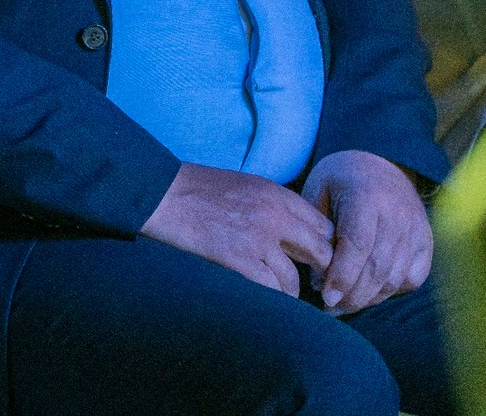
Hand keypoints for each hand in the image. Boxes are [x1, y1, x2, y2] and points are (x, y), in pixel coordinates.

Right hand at [140, 162, 335, 297]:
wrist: (161, 192)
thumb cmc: (195, 187)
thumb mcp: (244, 184)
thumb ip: (272, 204)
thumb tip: (293, 231)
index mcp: (276, 194)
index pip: (322, 225)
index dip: (324, 245)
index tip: (317, 258)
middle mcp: (274, 216)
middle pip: (319, 252)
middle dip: (318, 271)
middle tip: (313, 284)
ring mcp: (257, 239)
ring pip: (293, 278)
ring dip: (290, 292)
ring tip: (284, 297)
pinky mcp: (238, 259)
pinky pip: (270, 289)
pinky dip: (271, 298)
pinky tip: (266, 300)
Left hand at [301, 150, 432, 315]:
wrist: (381, 164)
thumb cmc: (340, 181)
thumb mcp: (318, 191)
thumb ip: (317, 232)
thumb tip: (319, 279)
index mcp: (367, 197)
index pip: (357, 244)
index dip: (342, 275)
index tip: (325, 297)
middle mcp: (398, 215)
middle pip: (378, 267)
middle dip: (353, 295)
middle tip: (329, 308)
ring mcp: (417, 230)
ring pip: (395, 277)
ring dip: (369, 298)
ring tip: (343, 306)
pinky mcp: (427, 243)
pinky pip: (412, 278)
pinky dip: (390, 291)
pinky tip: (369, 293)